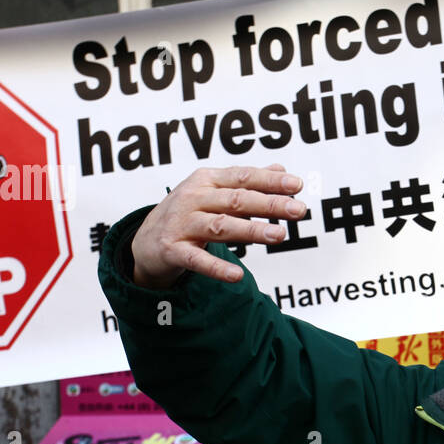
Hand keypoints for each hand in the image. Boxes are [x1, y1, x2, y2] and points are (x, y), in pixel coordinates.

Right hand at [130, 164, 306, 287]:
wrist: (144, 242)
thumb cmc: (187, 214)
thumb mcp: (212, 192)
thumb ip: (245, 182)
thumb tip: (280, 168)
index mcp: (206, 181)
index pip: (243, 177)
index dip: (270, 180)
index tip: (297, 185)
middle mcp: (193, 198)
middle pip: (236, 200)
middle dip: (269, 204)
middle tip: (298, 210)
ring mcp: (182, 224)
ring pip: (221, 226)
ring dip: (251, 230)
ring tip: (279, 235)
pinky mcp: (172, 250)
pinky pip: (197, 260)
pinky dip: (217, 268)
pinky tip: (238, 275)